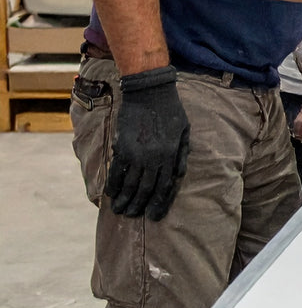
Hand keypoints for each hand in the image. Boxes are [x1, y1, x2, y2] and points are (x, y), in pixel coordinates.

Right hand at [105, 66, 190, 220]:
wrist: (149, 92)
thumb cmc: (171, 110)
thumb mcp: (184, 131)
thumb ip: (181, 154)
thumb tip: (178, 175)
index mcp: (171, 155)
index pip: (166, 186)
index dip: (159, 203)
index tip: (154, 216)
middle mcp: (154, 157)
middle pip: (146, 189)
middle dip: (139, 205)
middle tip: (132, 216)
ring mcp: (137, 153)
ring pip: (130, 184)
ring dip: (124, 199)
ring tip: (120, 210)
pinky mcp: (122, 147)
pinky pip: (116, 171)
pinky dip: (113, 184)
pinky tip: (110, 194)